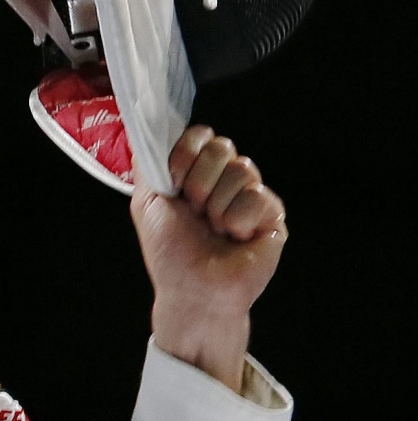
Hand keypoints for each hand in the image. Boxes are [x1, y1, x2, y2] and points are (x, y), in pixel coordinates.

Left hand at [130, 126, 287, 390]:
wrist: (193, 290)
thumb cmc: (170, 252)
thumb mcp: (147, 203)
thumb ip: (149, 165)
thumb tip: (148, 130)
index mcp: (196, 174)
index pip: (201, 135)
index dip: (186, 153)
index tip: (175, 182)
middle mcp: (224, 180)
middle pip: (222, 147)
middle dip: (199, 182)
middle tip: (194, 211)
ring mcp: (251, 195)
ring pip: (243, 169)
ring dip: (217, 206)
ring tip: (214, 230)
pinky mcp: (273, 214)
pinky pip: (258, 197)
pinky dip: (239, 220)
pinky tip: (235, 238)